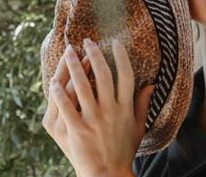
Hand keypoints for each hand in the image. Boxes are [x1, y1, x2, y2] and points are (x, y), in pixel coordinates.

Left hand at [42, 38, 154, 176]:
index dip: (120, 57)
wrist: (109, 175)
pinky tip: (54, 80)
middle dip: (95, 54)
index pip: (125, 75)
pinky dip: (59, 93)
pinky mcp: (78, 130)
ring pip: (83, 86)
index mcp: (125, 108)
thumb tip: (151, 84)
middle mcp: (111, 111)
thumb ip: (142, 104)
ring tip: (70, 51)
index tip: (114, 43)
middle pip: (103, 75)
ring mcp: (94, 120)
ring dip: (75, 66)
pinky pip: (67, 106)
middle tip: (88, 41)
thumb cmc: (123, 150)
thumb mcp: (137, 127)